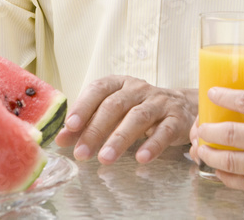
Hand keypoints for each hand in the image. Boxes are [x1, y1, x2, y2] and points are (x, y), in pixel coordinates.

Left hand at [54, 75, 196, 164]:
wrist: (183, 107)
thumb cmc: (139, 109)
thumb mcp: (113, 113)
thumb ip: (88, 124)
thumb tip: (61, 139)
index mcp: (120, 84)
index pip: (98, 89)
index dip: (83, 106)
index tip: (69, 126)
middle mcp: (139, 89)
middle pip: (115, 106)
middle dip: (96, 130)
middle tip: (81, 153)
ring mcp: (160, 103)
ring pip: (138, 118)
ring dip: (119, 139)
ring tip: (105, 159)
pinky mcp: (176, 119)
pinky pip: (165, 131)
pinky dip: (153, 145)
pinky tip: (141, 158)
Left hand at [194, 87, 243, 200]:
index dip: (223, 96)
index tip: (210, 93)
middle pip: (231, 131)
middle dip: (208, 129)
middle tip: (199, 127)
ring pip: (231, 159)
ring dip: (210, 154)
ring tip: (201, 149)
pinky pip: (243, 181)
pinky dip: (225, 175)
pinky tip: (218, 169)